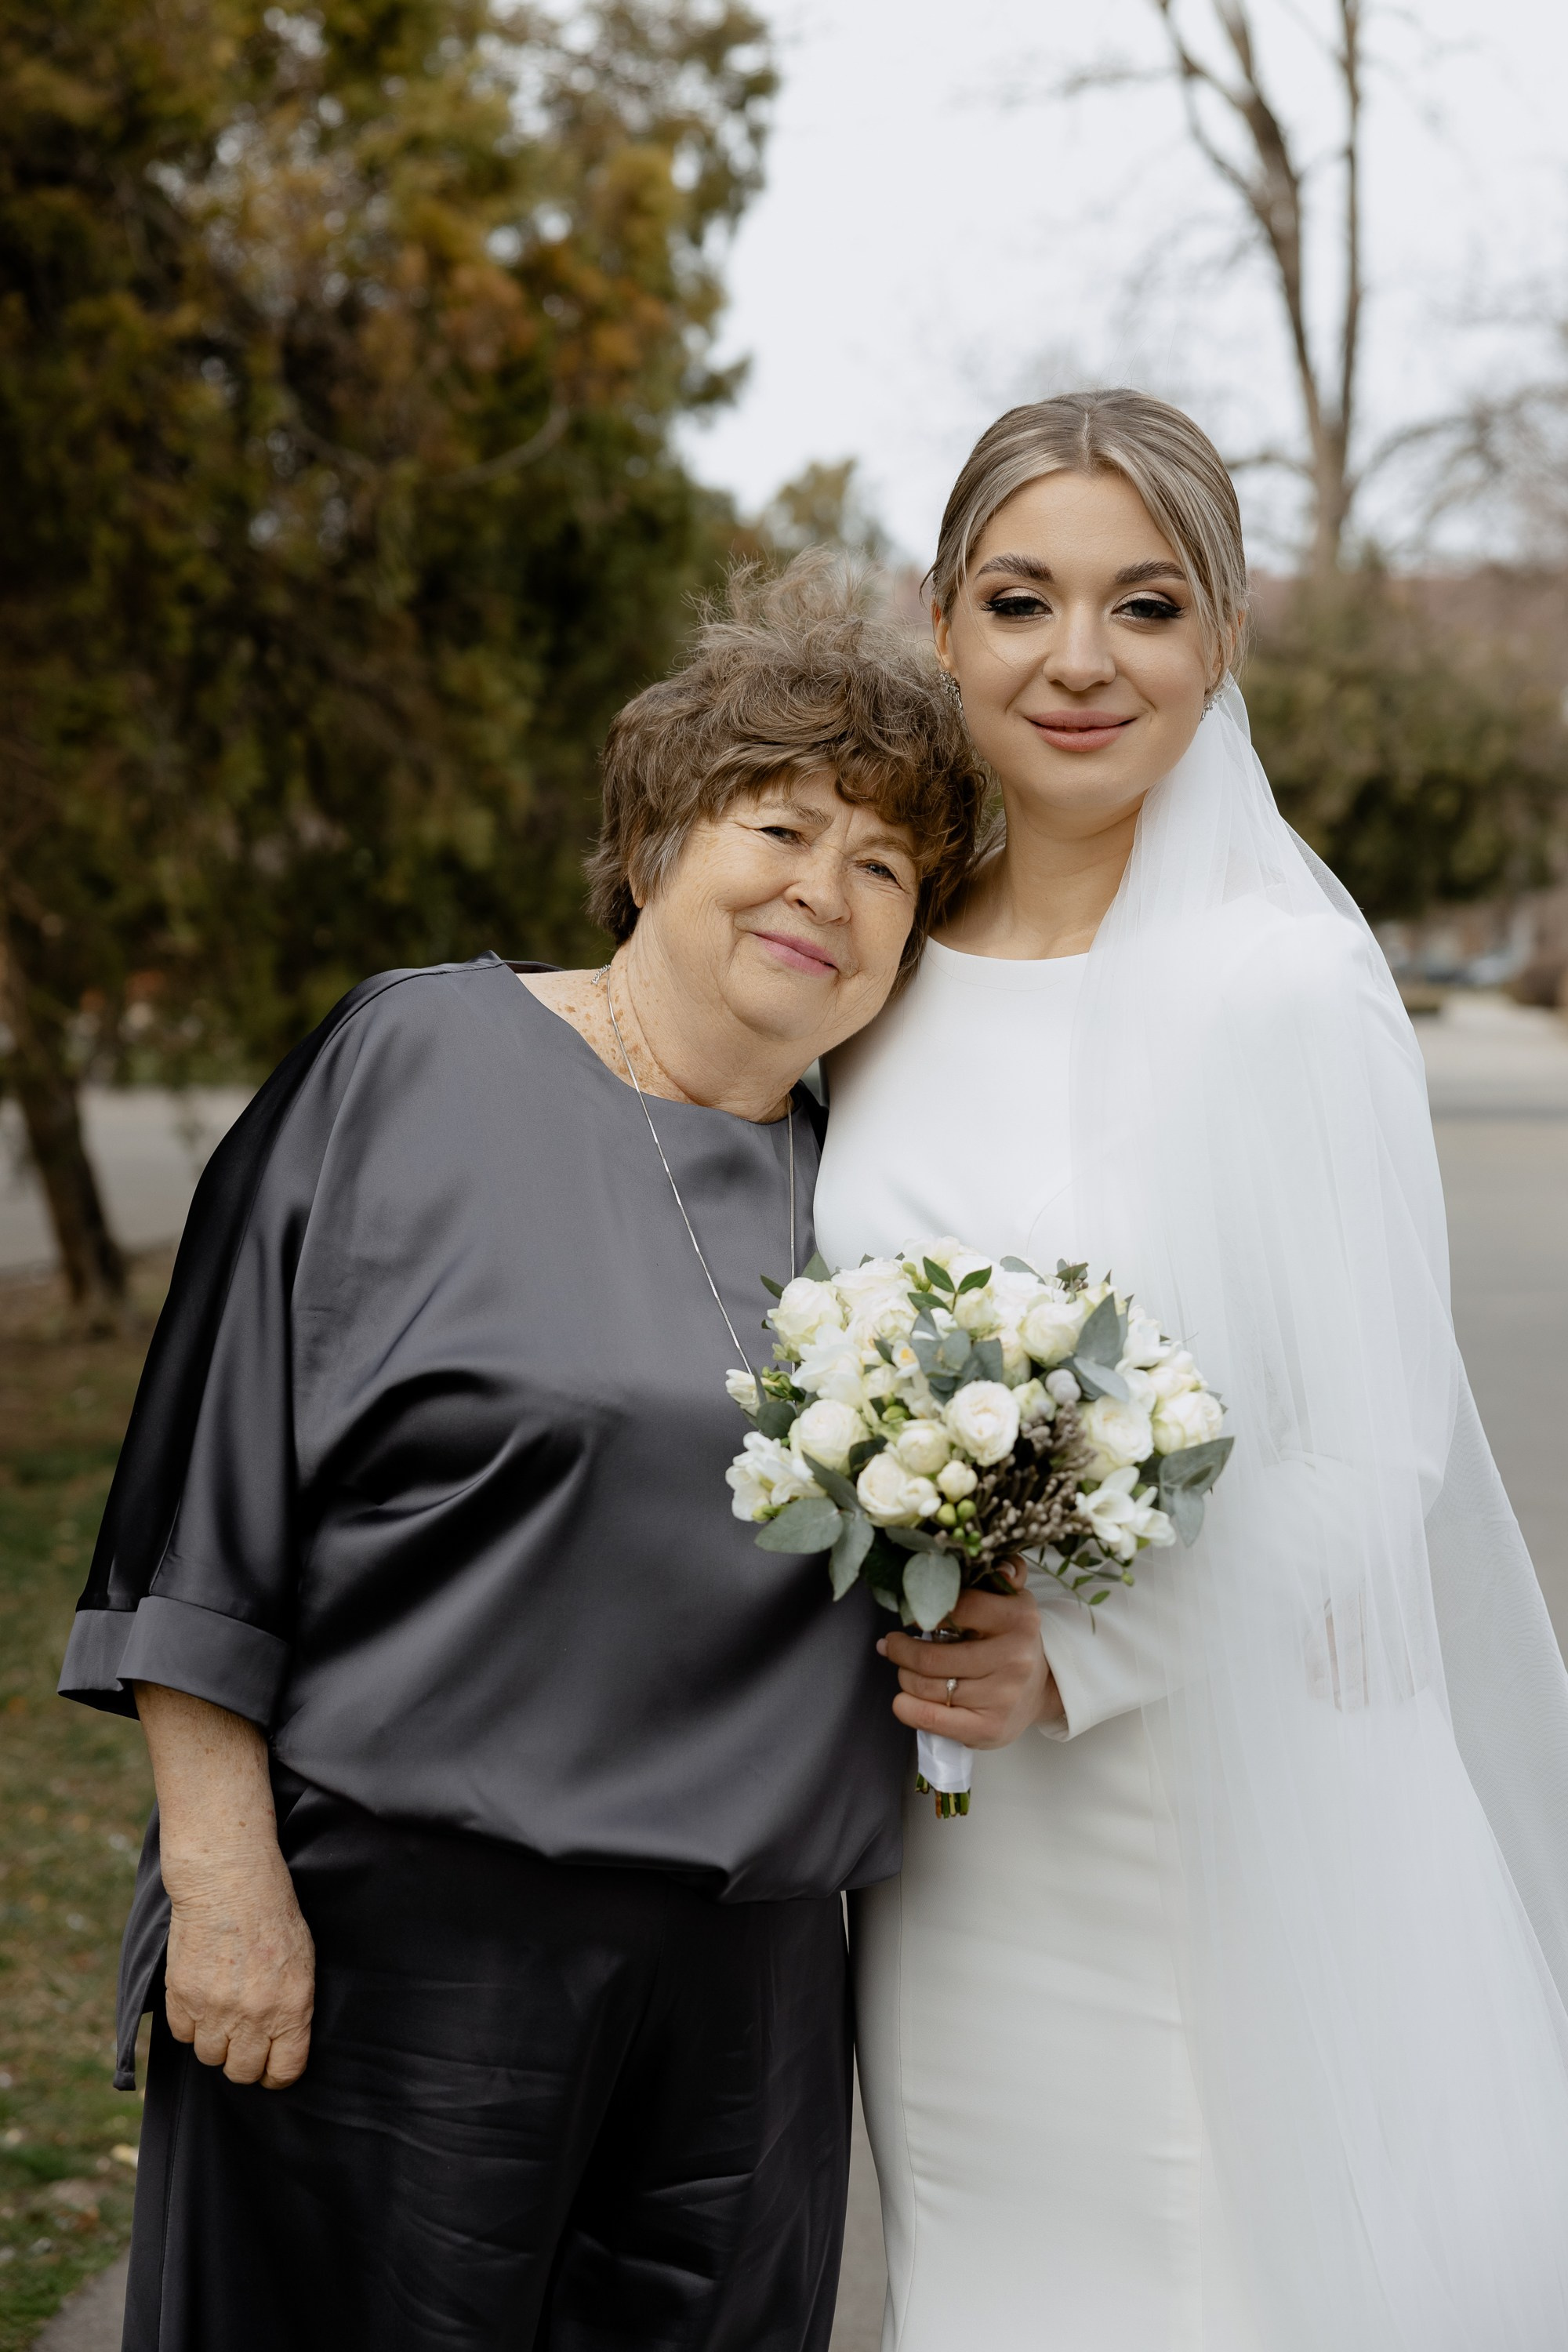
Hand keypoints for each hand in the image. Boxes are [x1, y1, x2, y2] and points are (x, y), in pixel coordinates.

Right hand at [163, 1850, 315, 2088]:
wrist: (230, 1881)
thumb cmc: (273, 1913)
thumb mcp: (302, 1960)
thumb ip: (292, 2005)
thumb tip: (280, 2040)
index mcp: (291, 2007)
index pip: (284, 2071)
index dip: (276, 2073)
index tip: (271, 2066)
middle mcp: (253, 2017)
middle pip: (241, 2072)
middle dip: (243, 2060)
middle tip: (243, 2039)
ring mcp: (214, 2010)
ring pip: (209, 2057)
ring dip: (215, 2040)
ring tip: (221, 2010)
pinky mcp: (182, 1998)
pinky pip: (182, 2035)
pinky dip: (190, 2023)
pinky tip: (201, 1996)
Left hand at [877, 1561, 1062, 1750]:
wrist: (1041, 1690)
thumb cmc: (1013, 1640)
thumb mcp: (1013, 1601)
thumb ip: (1003, 1574)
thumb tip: (995, 1561)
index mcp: (1019, 1619)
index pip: (958, 1608)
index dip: (926, 1610)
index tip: (911, 1614)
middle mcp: (1014, 1658)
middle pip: (932, 1657)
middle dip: (901, 1649)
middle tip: (891, 1644)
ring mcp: (1001, 1697)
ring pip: (926, 1686)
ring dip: (904, 1675)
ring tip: (904, 1668)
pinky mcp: (988, 1728)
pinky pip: (930, 1717)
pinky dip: (906, 1707)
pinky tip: (903, 1698)